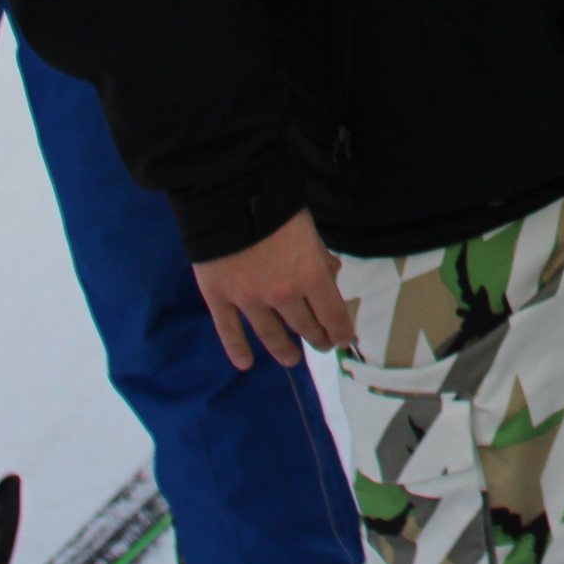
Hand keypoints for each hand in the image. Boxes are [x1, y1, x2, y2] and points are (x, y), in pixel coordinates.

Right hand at [191, 208, 353, 370]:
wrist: (229, 199)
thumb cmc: (276, 208)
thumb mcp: (308, 229)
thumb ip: (320, 256)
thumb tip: (334, 273)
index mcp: (310, 277)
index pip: (332, 314)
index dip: (341, 331)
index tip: (344, 339)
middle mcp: (282, 296)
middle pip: (304, 326)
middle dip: (316, 338)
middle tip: (322, 345)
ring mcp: (249, 301)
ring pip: (270, 334)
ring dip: (283, 350)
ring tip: (290, 360)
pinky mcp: (220, 299)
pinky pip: (229, 331)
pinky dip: (237, 349)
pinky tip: (244, 364)